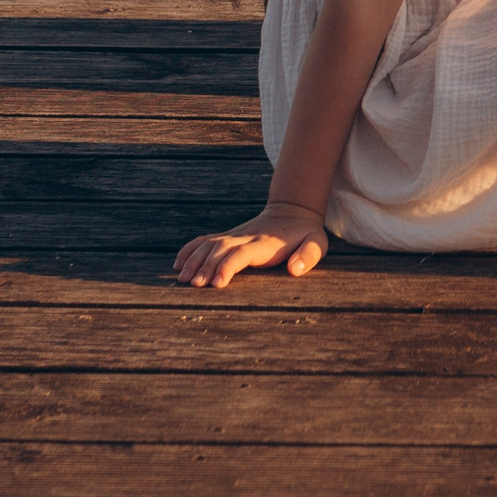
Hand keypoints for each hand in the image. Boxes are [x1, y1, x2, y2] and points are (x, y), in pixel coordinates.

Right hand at [175, 201, 327, 287]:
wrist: (294, 210)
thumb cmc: (306, 234)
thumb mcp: (317, 243)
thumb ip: (308, 255)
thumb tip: (295, 269)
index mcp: (265, 243)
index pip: (242, 253)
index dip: (228, 266)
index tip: (216, 283)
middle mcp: (247, 236)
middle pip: (221, 248)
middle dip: (205, 266)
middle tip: (194, 285)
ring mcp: (236, 235)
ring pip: (209, 243)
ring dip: (194, 259)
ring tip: (181, 278)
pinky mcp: (229, 236)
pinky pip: (205, 240)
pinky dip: (190, 249)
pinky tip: (179, 263)